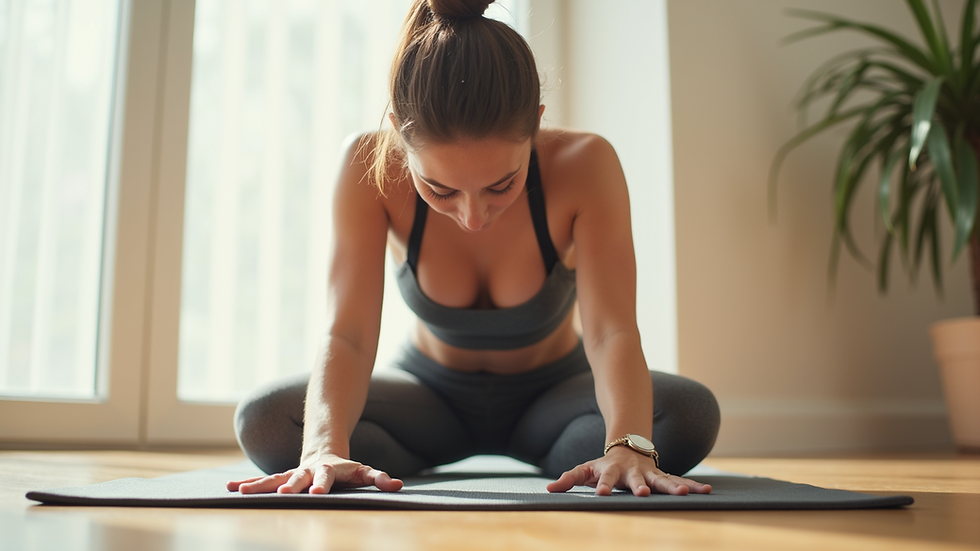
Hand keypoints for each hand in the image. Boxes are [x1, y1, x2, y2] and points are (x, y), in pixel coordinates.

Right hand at [226, 453, 403, 494]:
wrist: (324, 452)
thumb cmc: (347, 470)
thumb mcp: (364, 473)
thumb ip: (379, 478)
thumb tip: (399, 485)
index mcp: (327, 470)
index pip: (326, 478)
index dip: (322, 484)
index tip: (318, 493)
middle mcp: (307, 471)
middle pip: (298, 478)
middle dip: (290, 485)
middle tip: (282, 493)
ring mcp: (292, 474)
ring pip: (275, 479)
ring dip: (259, 486)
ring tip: (239, 491)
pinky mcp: (281, 479)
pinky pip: (263, 482)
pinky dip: (249, 485)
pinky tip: (228, 490)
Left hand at [545, 446, 711, 496]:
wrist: (627, 447)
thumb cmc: (603, 465)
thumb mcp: (584, 470)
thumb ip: (569, 479)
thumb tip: (549, 491)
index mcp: (612, 471)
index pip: (605, 480)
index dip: (603, 486)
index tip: (601, 495)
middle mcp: (633, 472)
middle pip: (636, 480)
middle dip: (640, 487)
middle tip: (644, 495)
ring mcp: (650, 474)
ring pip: (662, 480)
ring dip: (672, 486)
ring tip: (683, 494)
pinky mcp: (663, 477)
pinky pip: (679, 481)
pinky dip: (693, 486)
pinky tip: (707, 491)